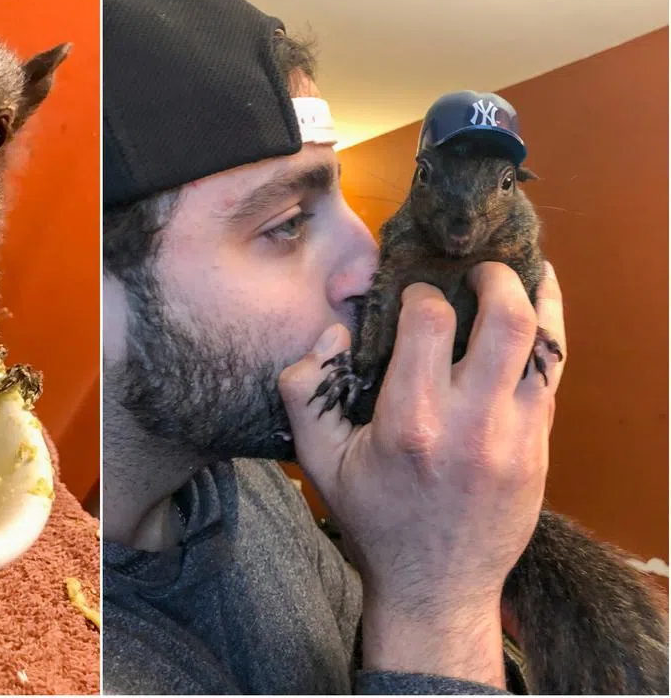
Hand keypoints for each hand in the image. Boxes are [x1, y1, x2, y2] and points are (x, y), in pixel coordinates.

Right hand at [279, 261, 565, 684]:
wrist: (435, 587)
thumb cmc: (372, 520)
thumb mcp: (317, 462)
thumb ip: (305, 392)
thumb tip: (332, 334)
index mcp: (410, 423)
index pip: (430, 322)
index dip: (422, 293)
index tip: (413, 298)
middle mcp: (470, 424)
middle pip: (507, 320)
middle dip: (496, 278)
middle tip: (478, 271)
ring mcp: (515, 438)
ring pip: (544, 345)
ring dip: (535, 299)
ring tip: (516, 279)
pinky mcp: (538, 450)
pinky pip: (551, 379)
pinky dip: (546, 339)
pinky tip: (539, 315)